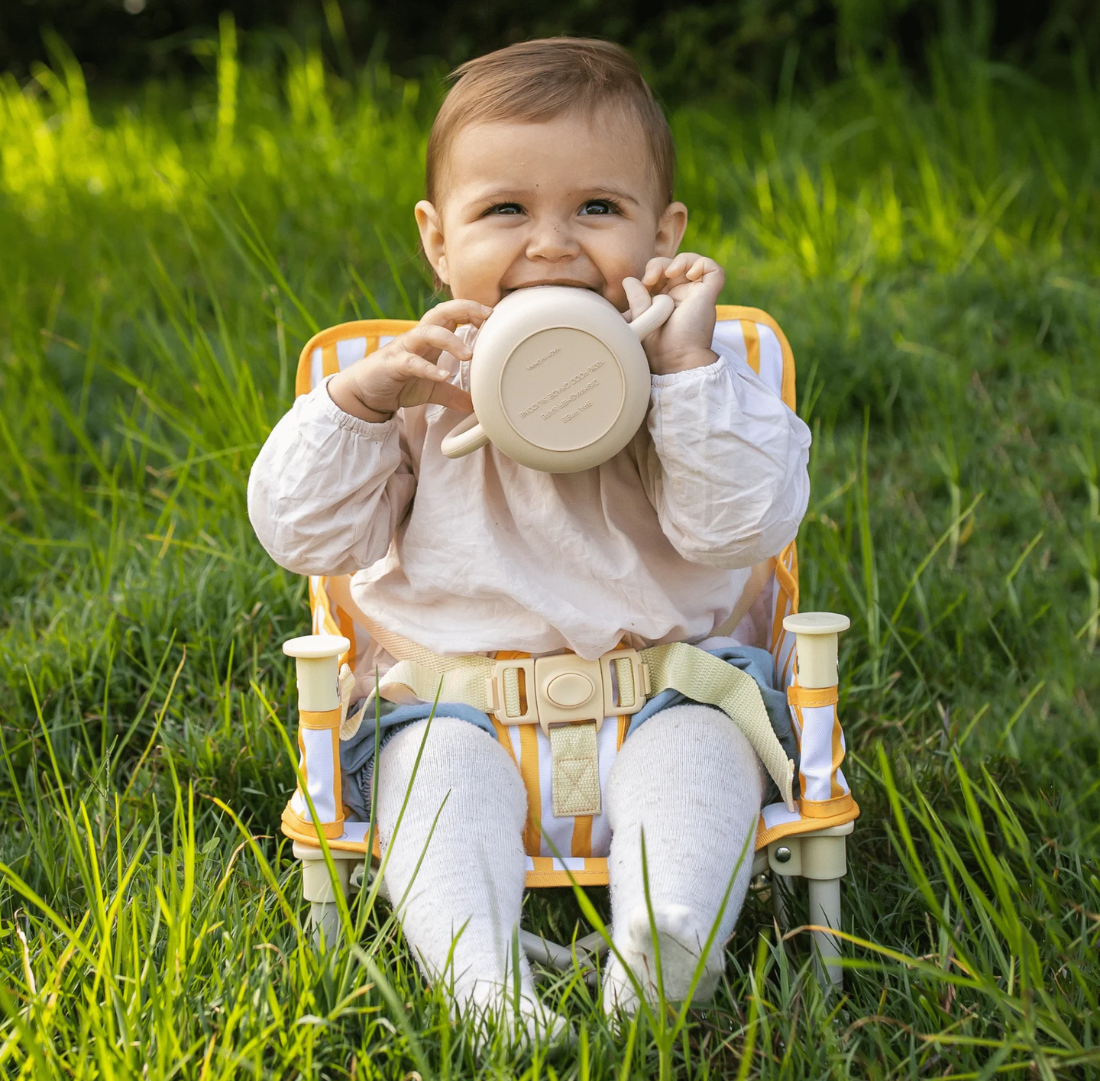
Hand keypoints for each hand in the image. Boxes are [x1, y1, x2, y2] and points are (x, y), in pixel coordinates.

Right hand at [328, 299, 491, 421]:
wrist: (366, 393)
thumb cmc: (399, 383)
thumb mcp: (432, 389)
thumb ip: (453, 393)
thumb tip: (476, 406)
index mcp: (430, 338)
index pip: (452, 314)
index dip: (471, 310)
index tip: (493, 316)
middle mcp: (418, 338)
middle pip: (441, 311)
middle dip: (465, 309)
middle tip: (487, 318)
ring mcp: (404, 349)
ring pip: (427, 332)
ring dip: (450, 340)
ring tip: (469, 355)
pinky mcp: (393, 365)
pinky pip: (412, 362)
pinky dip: (429, 369)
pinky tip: (444, 376)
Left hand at [623, 253, 724, 375]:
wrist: (676, 360)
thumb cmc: (658, 347)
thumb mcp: (643, 318)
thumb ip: (637, 299)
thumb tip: (629, 280)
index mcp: (667, 301)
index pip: (661, 274)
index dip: (652, 270)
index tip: (643, 284)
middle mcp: (683, 296)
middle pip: (675, 265)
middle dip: (660, 264)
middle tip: (651, 278)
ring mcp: (697, 294)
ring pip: (694, 263)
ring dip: (680, 260)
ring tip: (669, 272)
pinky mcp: (709, 295)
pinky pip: (713, 269)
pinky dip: (701, 263)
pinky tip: (689, 274)